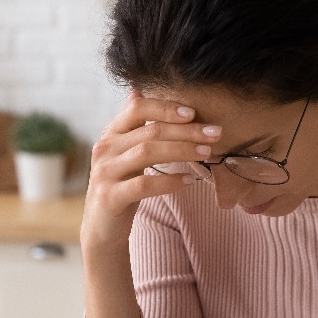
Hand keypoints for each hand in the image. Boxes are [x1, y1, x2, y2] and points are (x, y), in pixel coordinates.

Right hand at [80, 90, 220, 250]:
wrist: (102, 228)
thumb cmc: (122, 186)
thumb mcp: (126, 153)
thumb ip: (134, 126)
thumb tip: (137, 88)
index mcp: (111, 134)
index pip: (138, 109)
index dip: (166, 108)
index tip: (194, 112)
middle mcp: (104, 148)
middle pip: (150, 131)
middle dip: (186, 131)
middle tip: (214, 133)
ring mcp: (105, 172)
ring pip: (147, 153)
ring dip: (182, 151)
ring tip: (206, 153)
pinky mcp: (110, 196)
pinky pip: (143, 184)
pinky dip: (169, 181)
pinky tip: (189, 181)